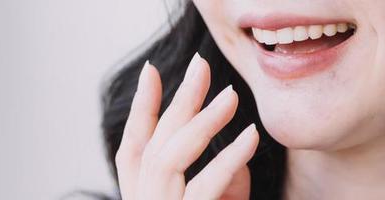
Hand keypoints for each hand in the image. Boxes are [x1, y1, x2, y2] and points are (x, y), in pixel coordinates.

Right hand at [114, 53, 258, 199]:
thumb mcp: (223, 199)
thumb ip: (226, 174)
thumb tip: (241, 137)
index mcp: (145, 194)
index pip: (134, 149)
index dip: (140, 108)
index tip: (149, 69)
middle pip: (154, 146)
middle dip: (177, 102)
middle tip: (200, 64)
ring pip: (168, 158)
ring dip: (202, 122)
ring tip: (231, 95)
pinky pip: (204, 185)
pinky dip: (229, 158)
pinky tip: (250, 135)